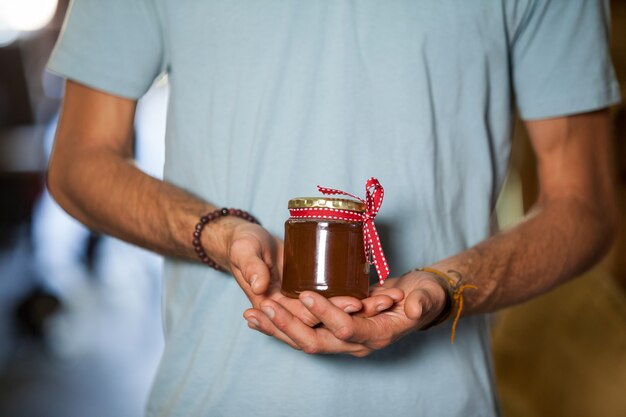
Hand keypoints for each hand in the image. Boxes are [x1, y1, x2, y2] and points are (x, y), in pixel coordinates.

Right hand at [224, 219, 403, 348]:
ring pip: (340, 312)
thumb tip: (258, 286)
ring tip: (391, 297)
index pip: (307, 319)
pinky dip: (362, 295)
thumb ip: (250, 266)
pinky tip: (383, 289)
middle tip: (385, 300)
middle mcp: (293, 313)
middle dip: (359, 313)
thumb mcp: (244, 250)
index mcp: (274, 310)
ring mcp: (307, 304)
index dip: (331, 312)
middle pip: (330, 320)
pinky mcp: (317, 293)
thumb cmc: (244, 244)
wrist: (248, 241)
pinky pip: (341, 298)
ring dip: (366, 307)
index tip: (355, 302)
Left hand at [243, 270, 446, 355]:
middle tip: (263, 305)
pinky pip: (303, 331)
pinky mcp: (333, 329)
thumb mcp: (427, 295)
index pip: (345, 329)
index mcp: (376, 335)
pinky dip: (281, 324)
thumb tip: (412, 308)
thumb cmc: (424, 296)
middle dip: (287, 325)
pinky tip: (260, 315)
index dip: (325, 314)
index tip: (306, 294)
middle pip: (315, 341)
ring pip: (303, 340)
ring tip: (251, 314)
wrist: (419, 300)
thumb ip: (421, 301)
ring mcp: (342, 338)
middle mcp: (356, 342)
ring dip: (276, 328)